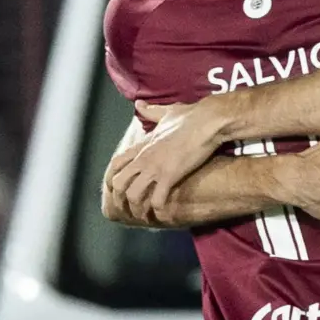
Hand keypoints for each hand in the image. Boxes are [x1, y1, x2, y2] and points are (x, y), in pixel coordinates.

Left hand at [109, 101, 232, 221]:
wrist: (207, 120)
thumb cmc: (191, 115)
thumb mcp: (166, 112)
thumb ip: (151, 111)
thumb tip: (139, 103)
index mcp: (143, 145)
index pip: (116, 164)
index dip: (112, 180)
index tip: (118, 190)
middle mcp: (144, 157)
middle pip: (118, 183)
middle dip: (121, 200)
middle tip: (130, 209)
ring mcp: (155, 167)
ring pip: (133, 195)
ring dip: (138, 209)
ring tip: (146, 216)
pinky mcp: (170, 175)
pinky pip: (157, 200)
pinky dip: (159, 212)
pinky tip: (164, 216)